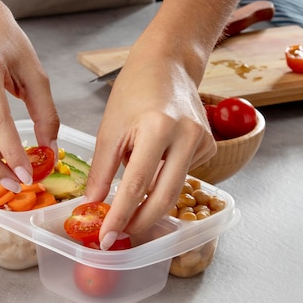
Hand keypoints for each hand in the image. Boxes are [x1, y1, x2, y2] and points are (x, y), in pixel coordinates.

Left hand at [84, 42, 215, 248]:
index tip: (107, 238)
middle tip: (121, 235)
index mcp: (158, 128)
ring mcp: (203, 141)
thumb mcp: (110, 128)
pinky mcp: (210, 145)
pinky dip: (165, 177)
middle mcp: (187, 136)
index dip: (120, 216)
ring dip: (150, 199)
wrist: (167, 63)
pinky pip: (184, 174)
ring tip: (130, 199)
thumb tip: (93, 203)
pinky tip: (158, 158)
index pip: (136, 184)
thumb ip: (102, 169)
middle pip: (164, 197)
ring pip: (175, 189)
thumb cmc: (134, 90)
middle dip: (140, 221)